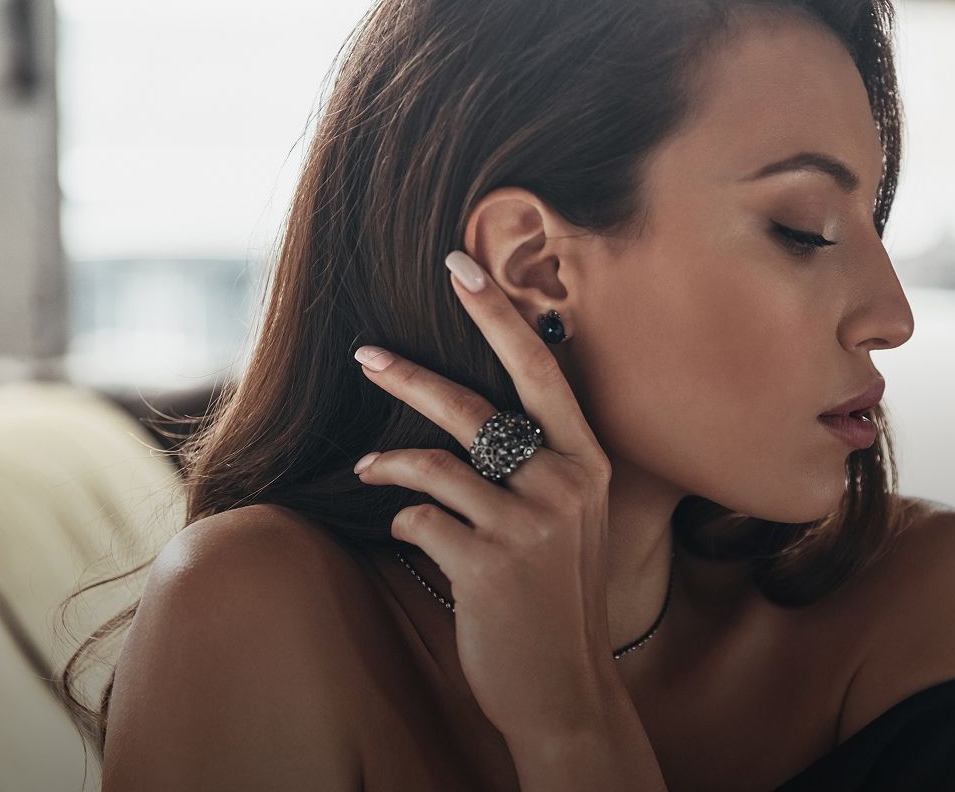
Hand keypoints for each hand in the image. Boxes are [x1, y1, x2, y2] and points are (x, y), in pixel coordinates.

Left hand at [351, 249, 619, 741]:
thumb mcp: (575, 519)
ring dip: (390, 462)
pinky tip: (411, 533)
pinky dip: (405, 520)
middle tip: (365, 353)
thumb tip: (487, 409)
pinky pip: (421, 519)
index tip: (460, 266)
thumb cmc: (560, 595)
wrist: (567, 688)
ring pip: (436, 463)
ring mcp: (529, 525)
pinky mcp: (488, 564)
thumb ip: (544, 464)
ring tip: (366, 464)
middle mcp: (566, 484)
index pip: (541, 371)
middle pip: (477, 406)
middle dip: (413, 373)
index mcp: (589, 462)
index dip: (498, 315)